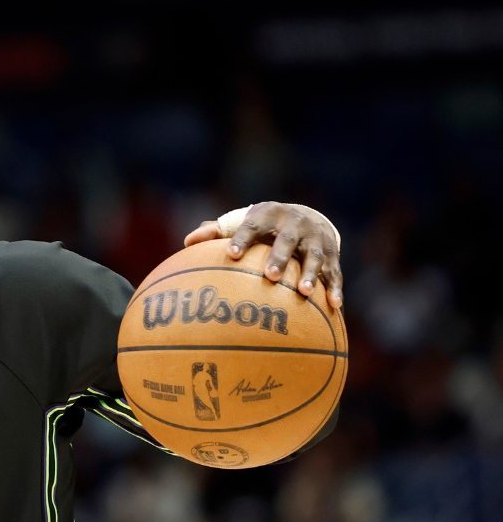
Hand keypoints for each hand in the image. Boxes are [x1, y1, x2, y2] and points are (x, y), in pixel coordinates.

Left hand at [184, 202, 342, 308]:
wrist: (308, 217)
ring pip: (315, 256)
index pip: (253, 225)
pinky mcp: (332, 255)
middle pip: (287, 240)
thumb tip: (187, 242)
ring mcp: (316, 240)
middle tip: (270, 276)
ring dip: (310, 273)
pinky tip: (333, 307)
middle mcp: (295, 224)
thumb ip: (216, 232)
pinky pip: (334, 273)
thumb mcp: (242, 223)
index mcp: (269, 214)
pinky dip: (334, 288)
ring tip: (304, 292)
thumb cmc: (263, 227)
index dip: (241, 238)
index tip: (230, 254)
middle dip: (280, 257)